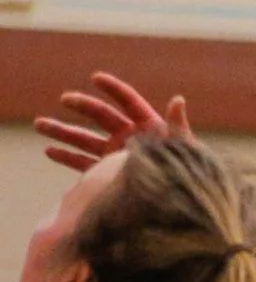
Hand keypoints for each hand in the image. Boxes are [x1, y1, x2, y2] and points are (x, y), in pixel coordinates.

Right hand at [35, 72, 192, 172]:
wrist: (181, 204)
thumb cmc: (190, 174)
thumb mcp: (185, 149)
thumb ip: (178, 125)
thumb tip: (178, 99)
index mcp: (148, 126)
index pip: (129, 102)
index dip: (114, 89)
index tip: (97, 78)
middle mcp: (129, 136)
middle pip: (100, 115)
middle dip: (82, 106)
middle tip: (65, 99)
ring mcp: (116, 154)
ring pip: (85, 138)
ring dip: (63, 131)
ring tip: (39, 124)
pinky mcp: (108, 172)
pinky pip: (84, 163)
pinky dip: (67, 157)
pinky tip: (49, 151)